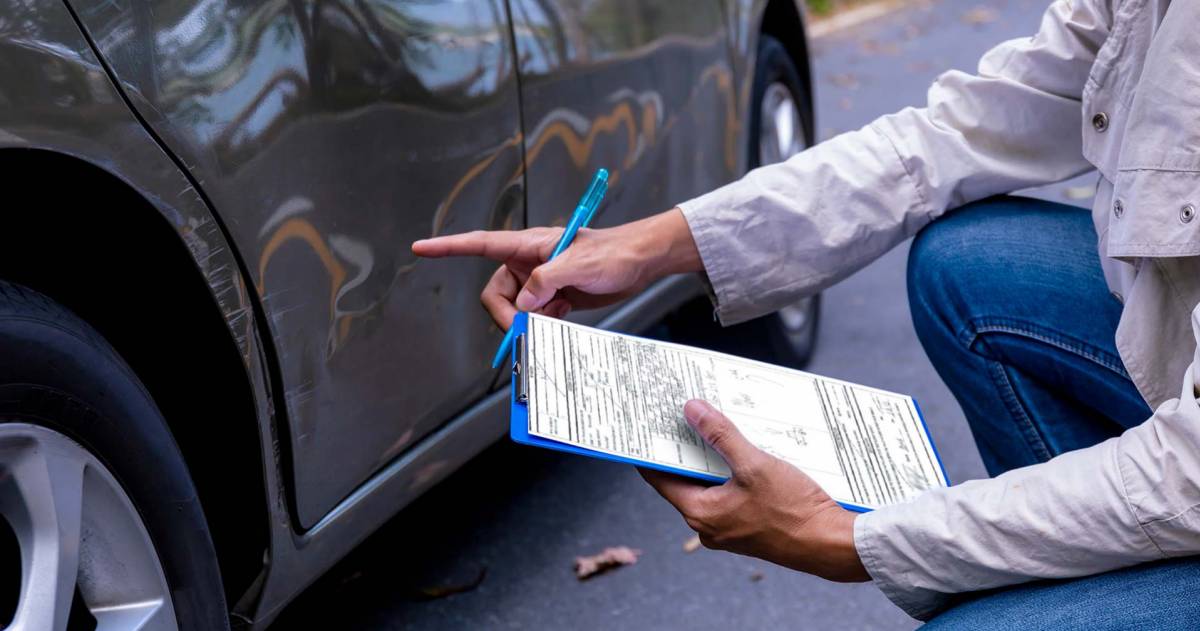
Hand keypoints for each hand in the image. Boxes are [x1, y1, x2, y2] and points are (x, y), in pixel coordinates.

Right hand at [411, 208, 701, 329]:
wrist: (641, 262)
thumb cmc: (613, 253)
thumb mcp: (579, 265)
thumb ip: (546, 282)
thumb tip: (523, 305)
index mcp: (528, 245)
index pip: (480, 244)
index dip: (448, 247)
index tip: (421, 248)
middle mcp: (529, 262)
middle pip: (496, 294)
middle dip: (508, 316)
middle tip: (528, 329)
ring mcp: (541, 280)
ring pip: (515, 310)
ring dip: (529, 322)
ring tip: (556, 320)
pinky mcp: (554, 297)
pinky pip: (534, 317)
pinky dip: (543, 324)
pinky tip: (563, 319)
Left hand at [641, 400, 868, 582]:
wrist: (830, 545)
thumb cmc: (793, 512)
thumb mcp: (754, 465)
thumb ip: (721, 435)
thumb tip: (692, 410)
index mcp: (700, 513)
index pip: (659, 477)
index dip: (654, 450)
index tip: (651, 426)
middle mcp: (709, 525)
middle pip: (685, 480)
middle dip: (687, 448)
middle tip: (685, 417)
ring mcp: (728, 528)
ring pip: (710, 486)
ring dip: (712, 459)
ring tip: (716, 427)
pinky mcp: (748, 527)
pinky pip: (729, 494)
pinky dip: (731, 473)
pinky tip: (743, 452)